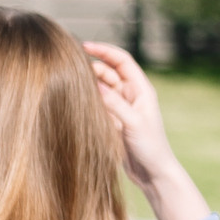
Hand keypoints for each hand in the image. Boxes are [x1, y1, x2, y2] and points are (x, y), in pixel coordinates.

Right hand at [82, 42, 209, 219]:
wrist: (153, 173)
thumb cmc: (150, 147)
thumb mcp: (133, 124)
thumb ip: (115, 104)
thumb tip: (96, 84)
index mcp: (141, 90)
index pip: (122, 60)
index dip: (104, 50)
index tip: (84, 46)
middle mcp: (131, 95)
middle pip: (107, 72)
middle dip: (90, 67)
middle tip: (68, 67)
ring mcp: (121, 107)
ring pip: (100, 88)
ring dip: (87, 84)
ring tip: (67, 82)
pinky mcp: (113, 120)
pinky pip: (97, 103)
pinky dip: (86, 99)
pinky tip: (71, 99)